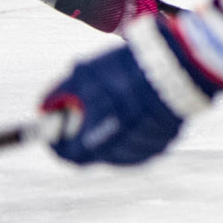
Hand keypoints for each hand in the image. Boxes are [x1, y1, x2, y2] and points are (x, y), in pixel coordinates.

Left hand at [41, 14, 215, 165]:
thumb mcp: (83, 74)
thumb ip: (59, 93)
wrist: (177, 67)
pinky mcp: (165, 140)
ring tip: (113, 103)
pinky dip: (133, 130)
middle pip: (93, 152)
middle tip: (85, 110)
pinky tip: (135, 108)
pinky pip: (142, 142)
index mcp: (95, 141)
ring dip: (109, 132)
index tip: (55, 129)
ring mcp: (145, 147)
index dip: (57, 143)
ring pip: (118, 147)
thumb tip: (45, 106)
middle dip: (84, 133)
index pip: (68, 155)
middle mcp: (120, 151)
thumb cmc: (125, 70)